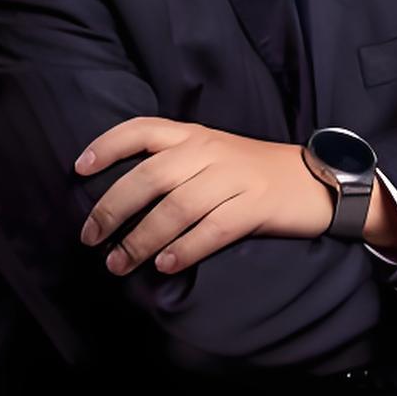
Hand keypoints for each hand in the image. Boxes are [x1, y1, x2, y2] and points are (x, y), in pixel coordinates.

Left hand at [74, 119, 335, 275]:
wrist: (317, 181)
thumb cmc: (255, 172)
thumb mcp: (214, 153)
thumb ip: (174, 164)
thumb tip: (122, 196)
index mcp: (195, 135)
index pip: (142, 129)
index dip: (107, 146)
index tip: (79, 169)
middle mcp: (210, 151)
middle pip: (150, 176)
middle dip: (113, 208)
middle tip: (90, 236)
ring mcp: (234, 178)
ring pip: (176, 208)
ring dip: (141, 239)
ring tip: (119, 263)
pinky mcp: (256, 207)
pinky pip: (211, 230)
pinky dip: (184, 250)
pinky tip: (164, 265)